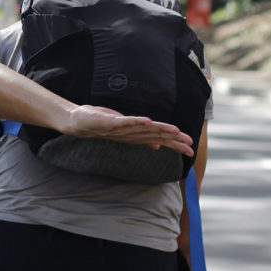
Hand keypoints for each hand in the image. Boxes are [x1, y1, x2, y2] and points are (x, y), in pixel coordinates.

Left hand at [62, 105, 194, 155]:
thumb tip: (158, 146)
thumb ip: (142, 138)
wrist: (78, 124)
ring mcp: (120, 129)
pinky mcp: (110, 122)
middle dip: (173, 140)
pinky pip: (125, 121)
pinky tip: (148, 121)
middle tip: (190, 144)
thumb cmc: (103, 126)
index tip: (191, 149)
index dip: (175, 144)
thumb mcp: (125, 132)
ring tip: (174, 130)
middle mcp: (130, 135)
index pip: (160, 140)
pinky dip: (136, 121)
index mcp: (135, 137)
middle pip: (156, 137)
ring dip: (159, 130)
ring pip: (144, 130)